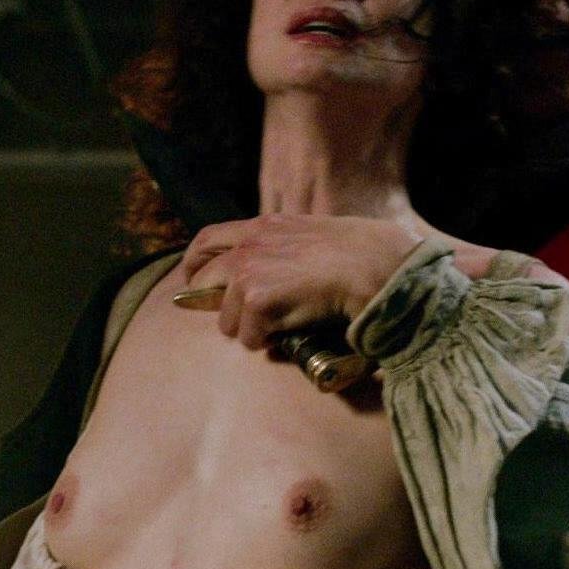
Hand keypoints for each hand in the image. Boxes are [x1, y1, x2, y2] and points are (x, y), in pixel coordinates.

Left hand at [179, 215, 422, 349]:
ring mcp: (248, 273)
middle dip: (214, 306)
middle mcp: (248, 246)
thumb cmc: (359, 251)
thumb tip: (279, 269)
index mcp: (262, 226)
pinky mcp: (257, 302)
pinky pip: (248, 337)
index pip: (208, 239)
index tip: (195, 281)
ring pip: (226, 319)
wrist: (373, 266)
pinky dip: (266, 342)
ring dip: (249, 329)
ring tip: (279, 327)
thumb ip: (286, 245)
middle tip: (237, 321)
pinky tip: (288, 334)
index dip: (195, 263)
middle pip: (204, 280)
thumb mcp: (313, 233)